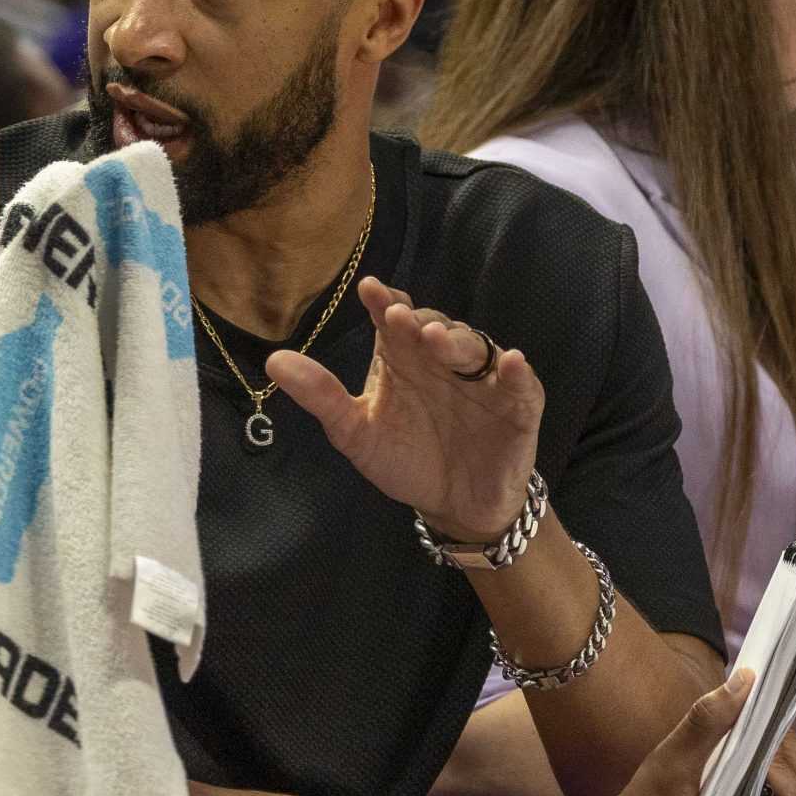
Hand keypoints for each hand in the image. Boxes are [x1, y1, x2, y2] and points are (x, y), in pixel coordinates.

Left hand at [269, 279, 543, 541]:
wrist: (453, 505)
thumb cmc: (405, 459)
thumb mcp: (356, 431)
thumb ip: (321, 396)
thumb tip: (274, 360)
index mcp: (405, 357)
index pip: (393, 318)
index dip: (383, 300)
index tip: (368, 289)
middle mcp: (443, 360)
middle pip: (434, 327)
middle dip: (418, 320)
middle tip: (398, 317)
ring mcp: (483, 380)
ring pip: (474, 348)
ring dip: (456, 341)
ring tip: (436, 339)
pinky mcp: (518, 406)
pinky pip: (521, 384)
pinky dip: (517, 372)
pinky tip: (511, 362)